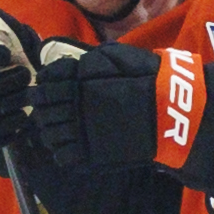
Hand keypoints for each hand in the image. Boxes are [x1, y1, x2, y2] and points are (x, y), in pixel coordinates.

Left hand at [30, 43, 180, 173]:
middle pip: (42, 109)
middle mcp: (74, 107)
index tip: (45, 88)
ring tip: (58, 129)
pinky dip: (62, 152)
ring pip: (48, 134)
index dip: (42, 86)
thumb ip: (90, 61)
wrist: (171, 111)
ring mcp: (80, 133)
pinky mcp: (90, 155)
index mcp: (78, 82)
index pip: (45, 84)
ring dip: (50, 130)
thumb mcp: (118, 56)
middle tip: (47, 110)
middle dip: (42, 108)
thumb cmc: (148, 79)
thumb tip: (70, 66)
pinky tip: (70, 146)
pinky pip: (62, 156)